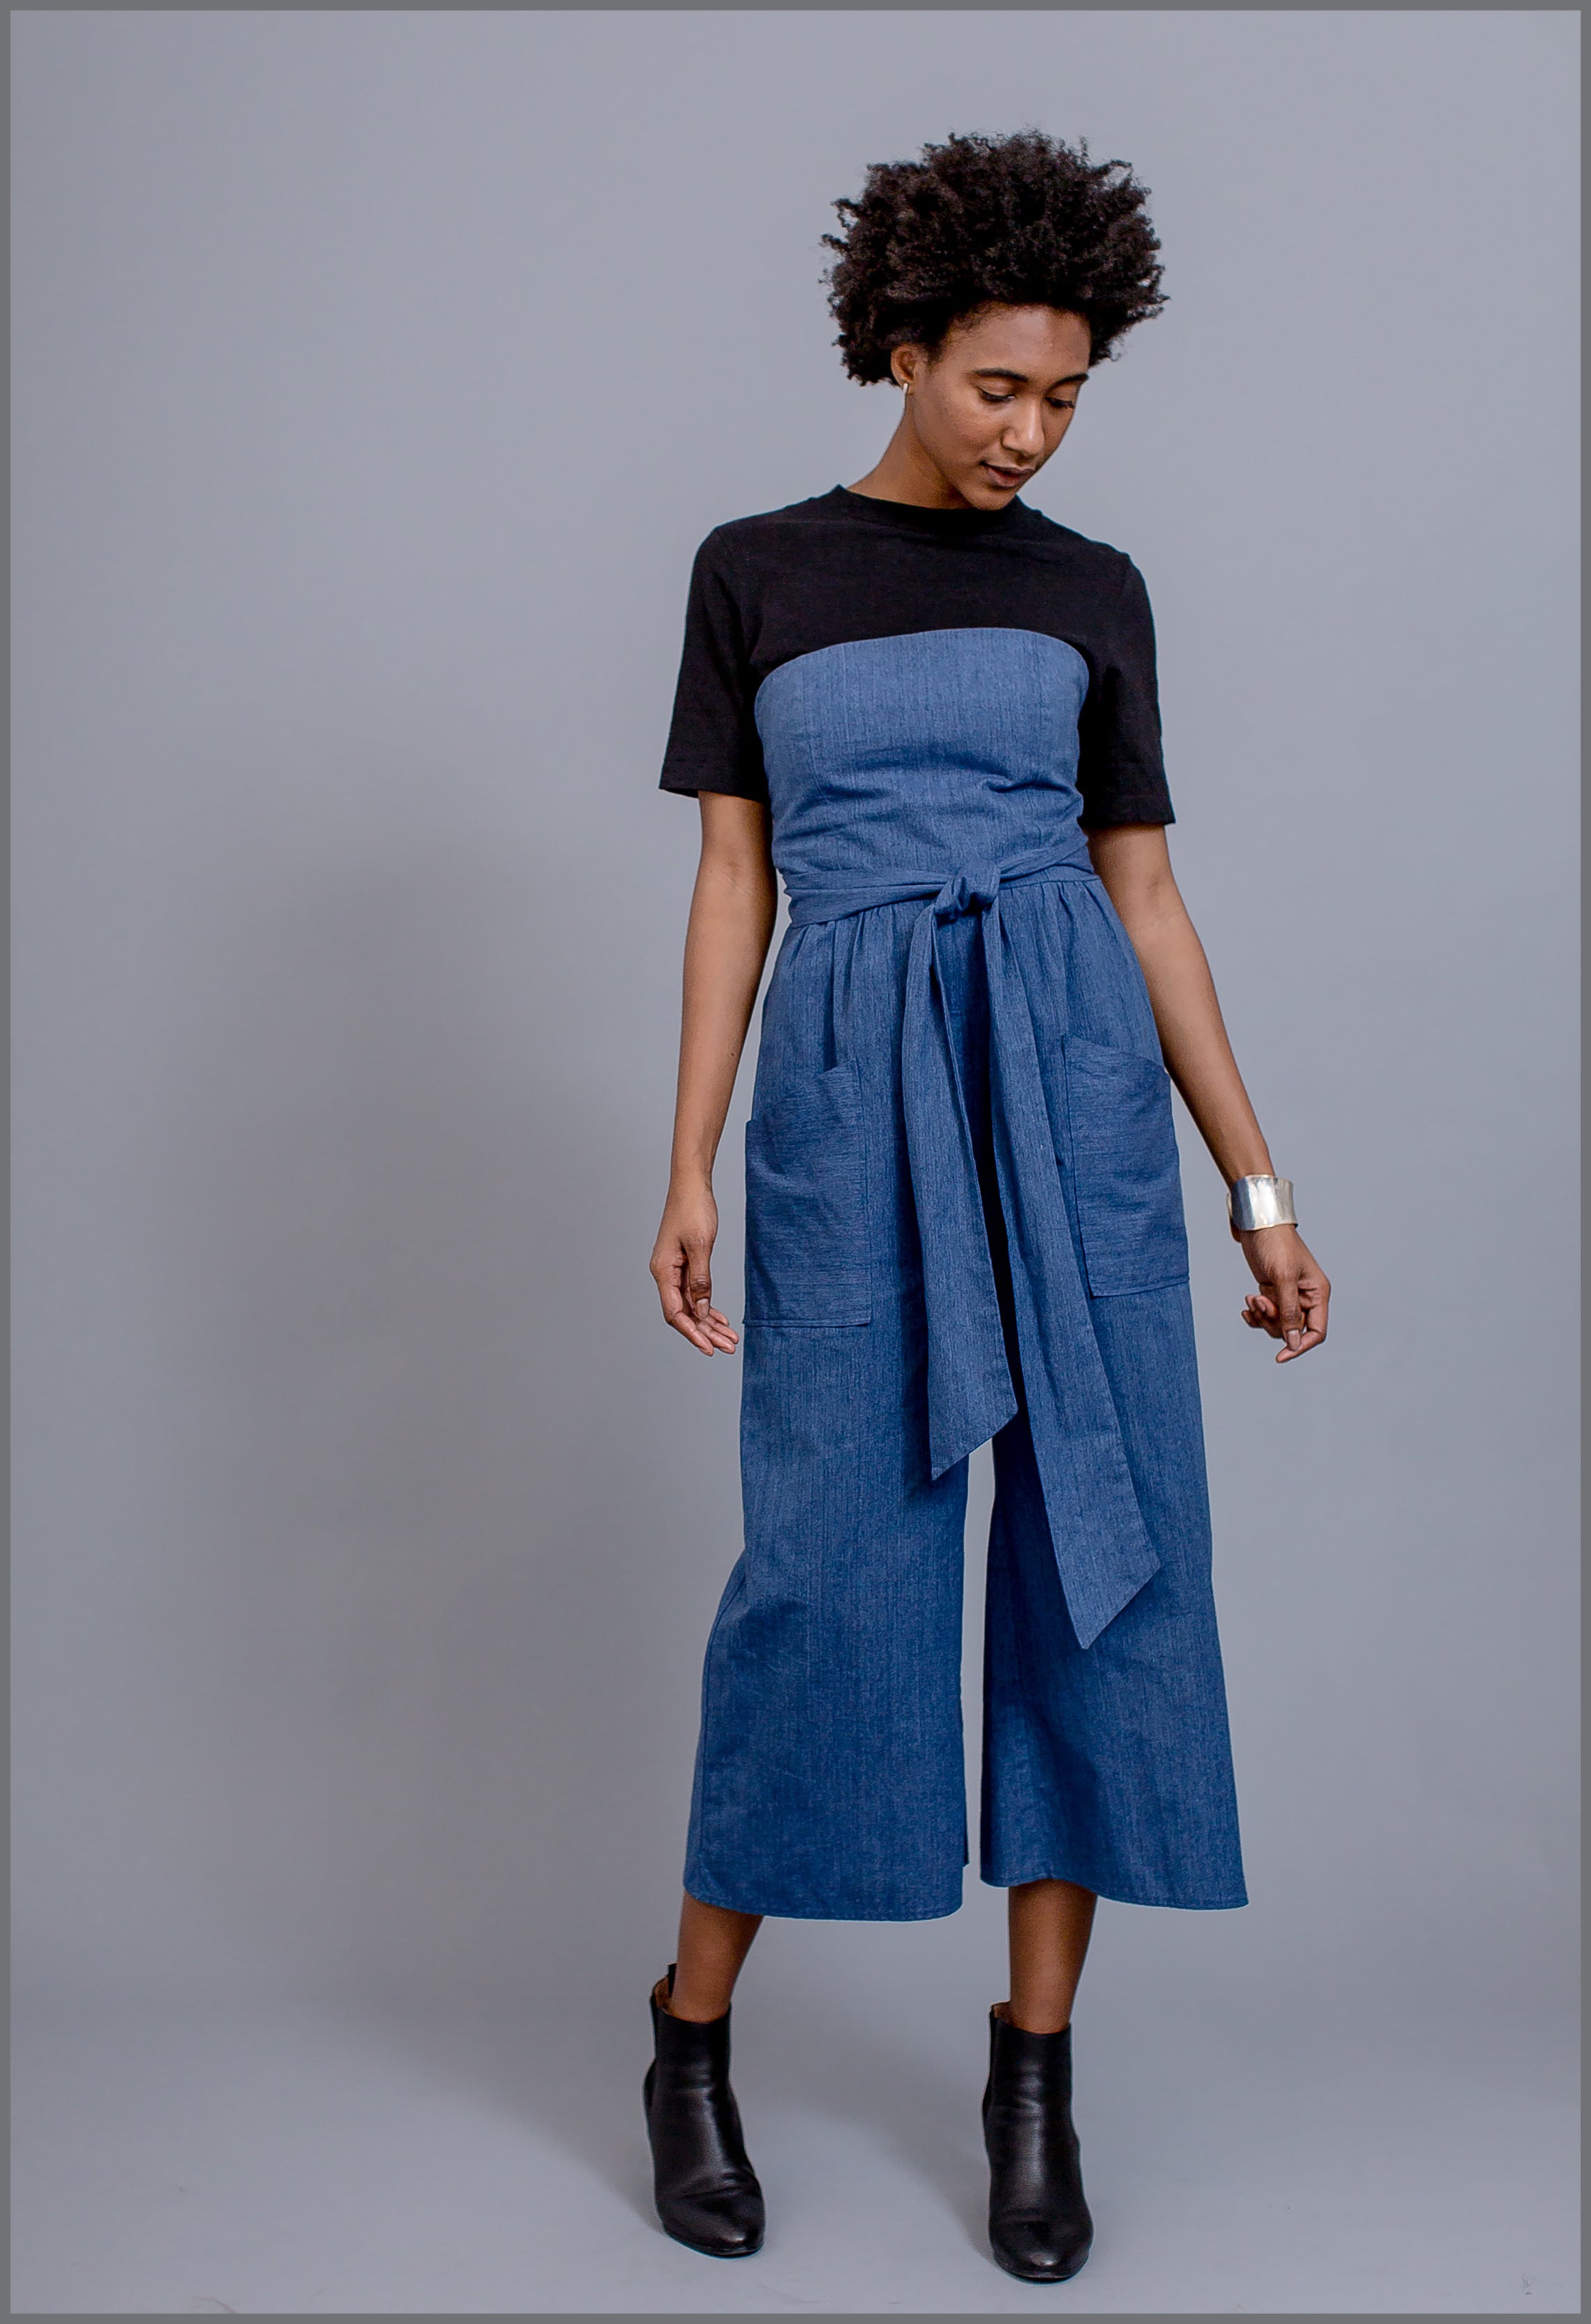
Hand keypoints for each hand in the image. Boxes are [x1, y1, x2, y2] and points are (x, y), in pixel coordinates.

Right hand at [651, 1181, 738, 1356]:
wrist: (691, 1184)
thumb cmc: (693, 1209)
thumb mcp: (701, 1245)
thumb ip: (701, 1280)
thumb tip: (702, 1309)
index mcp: (663, 1271)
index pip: (675, 1313)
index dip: (692, 1332)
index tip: (709, 1348)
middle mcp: (665, 1274)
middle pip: (684, 1314)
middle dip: (705, 1333)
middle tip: (728, 1347)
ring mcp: (674, 1270)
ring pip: (691, 1306)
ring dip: (709, 1323)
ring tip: (730, 1338)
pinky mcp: (684, 1265)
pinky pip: (694, 1293)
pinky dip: (708, 1307)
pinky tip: (721, 1319)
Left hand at [1233, 1222, 1329, 1361]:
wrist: (1257, 1224)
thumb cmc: (1276, 1244)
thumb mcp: (1284, 1277)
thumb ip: (1289, 1311)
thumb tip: (1292, 1342)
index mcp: (1318, 1293)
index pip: (1316, 1332)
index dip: (1300, 1346)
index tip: (1280, 1356)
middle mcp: (1306, 1297)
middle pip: (1293, 1331)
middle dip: (1273, 1322)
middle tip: (1260, 1302)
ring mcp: (1288, 1295)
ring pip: (1278, 1324)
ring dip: (1262, 1316)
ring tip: (1252, 1298)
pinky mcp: (1272, 1292)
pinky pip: (1266, 1315)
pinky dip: (1256, 1314)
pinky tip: (1247, 1305)